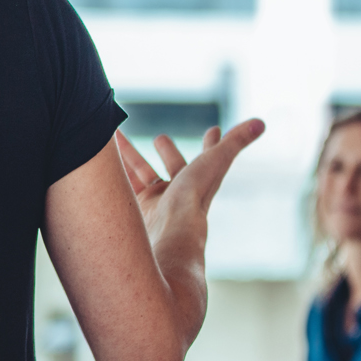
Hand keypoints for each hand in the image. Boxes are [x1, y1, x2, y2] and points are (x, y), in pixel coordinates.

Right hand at [115, 121, 263, 245]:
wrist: (167, 237)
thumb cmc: (193, 199)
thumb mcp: (214, 162)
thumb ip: (234, 142)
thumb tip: (261, 123)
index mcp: (199, 182)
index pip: (209, 158)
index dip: (212, 144)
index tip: (214, 131)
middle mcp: (178, 194)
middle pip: (173, 167)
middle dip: (167, 152)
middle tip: (161, 138)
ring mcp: (155, 203)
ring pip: (141, 174)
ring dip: (129, 157)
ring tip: (115, 140)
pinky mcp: (134, 212)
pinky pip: (123, 188)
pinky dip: (113, 175)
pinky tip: (99, 166)